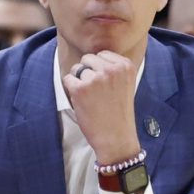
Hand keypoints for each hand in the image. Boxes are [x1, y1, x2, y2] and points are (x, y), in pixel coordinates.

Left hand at [63, 50, 140, 164]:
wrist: (116, 138)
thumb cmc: (119, 113)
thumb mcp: (125, 84)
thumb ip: (113, 68)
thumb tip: (91, 56)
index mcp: (125, 65)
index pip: (102, 54)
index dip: (99, 69)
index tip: (105, 86)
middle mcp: (112, 69)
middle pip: (88, 59)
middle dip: (88, 73)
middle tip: (96, 93)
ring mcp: (95, 78)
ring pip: (77, 68)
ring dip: (79, 82)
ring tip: (91, 99)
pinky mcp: (80, 89)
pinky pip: (67, 79)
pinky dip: (71, 90)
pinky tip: (82, 102)